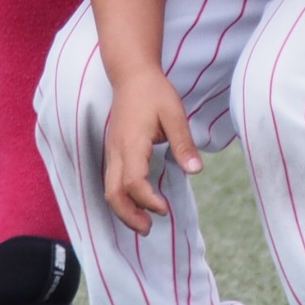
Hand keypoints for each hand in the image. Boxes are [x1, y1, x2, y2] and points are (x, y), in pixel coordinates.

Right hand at [102, 67, 199, 234]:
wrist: (131, 74)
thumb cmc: (154, 92)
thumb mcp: (174, 114)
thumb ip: (183, 143)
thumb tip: (195, 170)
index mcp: (132, 143)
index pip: (133, 182)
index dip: (147, 200)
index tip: (165, 209)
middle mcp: (116, 150)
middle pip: (113, 193)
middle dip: (128, 216)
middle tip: (148, 230)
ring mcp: (112, 151)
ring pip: (109, 189)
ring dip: (123, 210)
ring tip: (143, 224)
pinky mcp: (113, 150)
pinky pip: (111, 181)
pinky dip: (121, 198)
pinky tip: (136, 204)